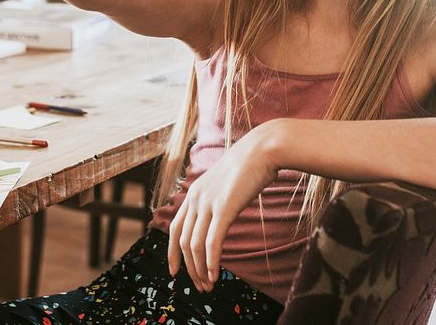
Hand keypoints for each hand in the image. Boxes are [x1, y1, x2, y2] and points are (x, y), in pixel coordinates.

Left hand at [167, 123, 278, 292]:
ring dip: (199, 269)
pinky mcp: (223, 208)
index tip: (175, 271)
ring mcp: (208, 202)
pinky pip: (212, 241)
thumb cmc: (249, 166)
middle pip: (183, 242)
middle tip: (198, 286)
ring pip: (195, 245)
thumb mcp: (225, 184)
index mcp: (193, 193)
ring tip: (208, 286)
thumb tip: (220, 219)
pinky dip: (211, 261)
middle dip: (189, 268)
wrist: (262, 149)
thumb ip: (218, 201)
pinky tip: (214, 274)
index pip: (175, 229)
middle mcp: (195, 198)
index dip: (172, 253)